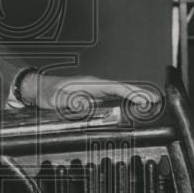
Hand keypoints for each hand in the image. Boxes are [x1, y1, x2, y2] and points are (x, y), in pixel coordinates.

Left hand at [18, 71, 161, 113]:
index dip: (133, 93)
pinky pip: (111, 98)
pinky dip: (123, 101)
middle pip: (122, 90)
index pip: (117, 87)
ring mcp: (94, 91)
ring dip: (134, 98)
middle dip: (140, 95)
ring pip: (118, 94)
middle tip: (157, 102)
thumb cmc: (46, 93)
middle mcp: (94, 86)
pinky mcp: (91, 97)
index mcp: (90, 84)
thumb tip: (86, 106)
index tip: (147, 99)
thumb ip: (72, 103)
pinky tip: (130, 107)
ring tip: (149, 104)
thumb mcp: (57, 100)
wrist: (36, 89)